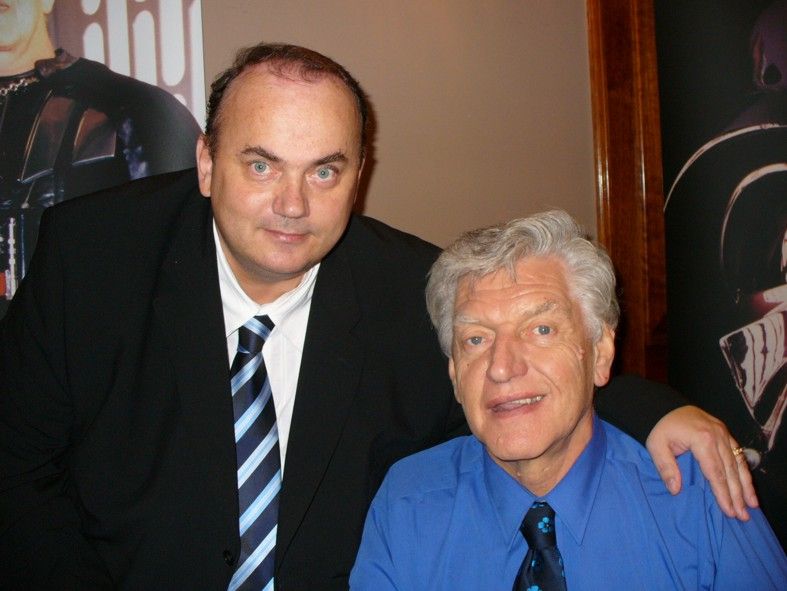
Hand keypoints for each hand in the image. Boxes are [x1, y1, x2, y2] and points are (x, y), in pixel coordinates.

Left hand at [645, 405, 757, 519]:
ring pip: (738, 463)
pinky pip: (737, 453)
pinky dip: (744, 470)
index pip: (715, 472)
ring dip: (746, 485)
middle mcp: (717, 435)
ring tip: (752, 505)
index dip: (722, 493)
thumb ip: (666, 468)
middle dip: (737, 495)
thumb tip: (676, 490)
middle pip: (730, 470)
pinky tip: (748, 484)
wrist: (663, 406)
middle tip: (743, 516)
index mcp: (702, 439)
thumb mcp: (656, 447)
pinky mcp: (724, 431)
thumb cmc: (659, 428)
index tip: (729, 511)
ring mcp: (723, 432)